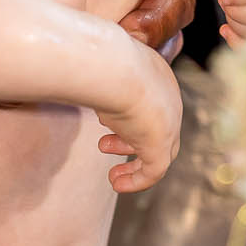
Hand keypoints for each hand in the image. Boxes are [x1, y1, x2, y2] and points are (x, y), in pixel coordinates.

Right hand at [96, 47, 182, 193]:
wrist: (114, 68)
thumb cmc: (101, 60)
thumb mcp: (99, 65)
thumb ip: (96, 73)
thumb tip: (76, 71)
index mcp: (157, 76)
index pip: (150, 102)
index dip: (126, 115)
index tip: (103, 122)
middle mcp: (168, 99)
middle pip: (155, 128)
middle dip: (128, 140)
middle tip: (104, 145)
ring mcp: (169, 123)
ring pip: (158, 152)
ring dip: (134, 164)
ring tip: (112, 176)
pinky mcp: (161, 145)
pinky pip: (154, 170)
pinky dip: (137, 180)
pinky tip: (117, 185)